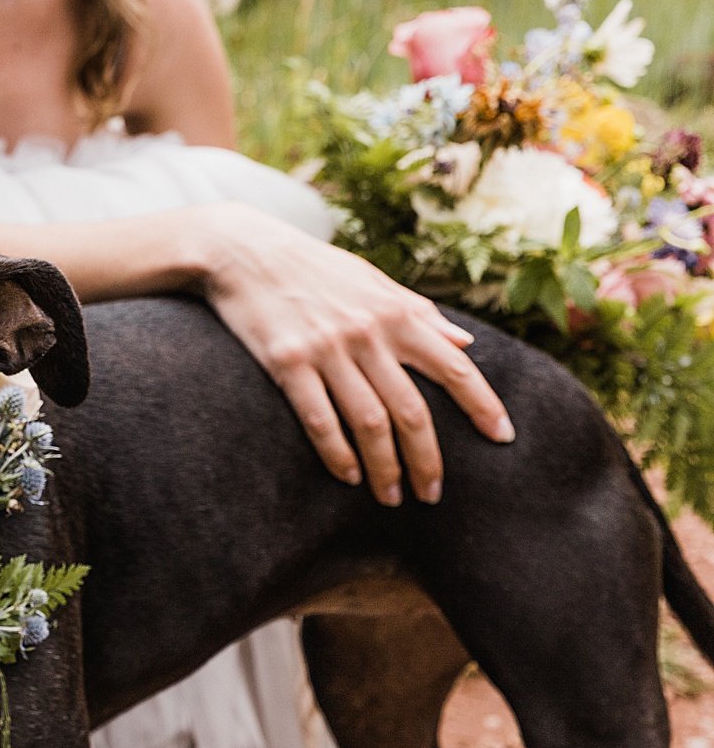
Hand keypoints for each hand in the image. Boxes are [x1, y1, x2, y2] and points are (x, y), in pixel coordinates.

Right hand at [200, 206, 514, 505]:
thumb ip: (419, 314)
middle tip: (433, 494)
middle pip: (412, 410)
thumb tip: (467, 342)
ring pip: (369, 423)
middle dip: (427, 459)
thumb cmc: (314, 268)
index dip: (483, 405)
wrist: (245, 251)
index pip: (454, 368)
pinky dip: (336, 453)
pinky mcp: (287, 362)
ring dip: (384, 468)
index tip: (502, 438)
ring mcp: (327, 349)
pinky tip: (348, 477)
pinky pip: (319, 419)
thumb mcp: (374, 281)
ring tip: (391, 497)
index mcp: (396, 314)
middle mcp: (368, 334)